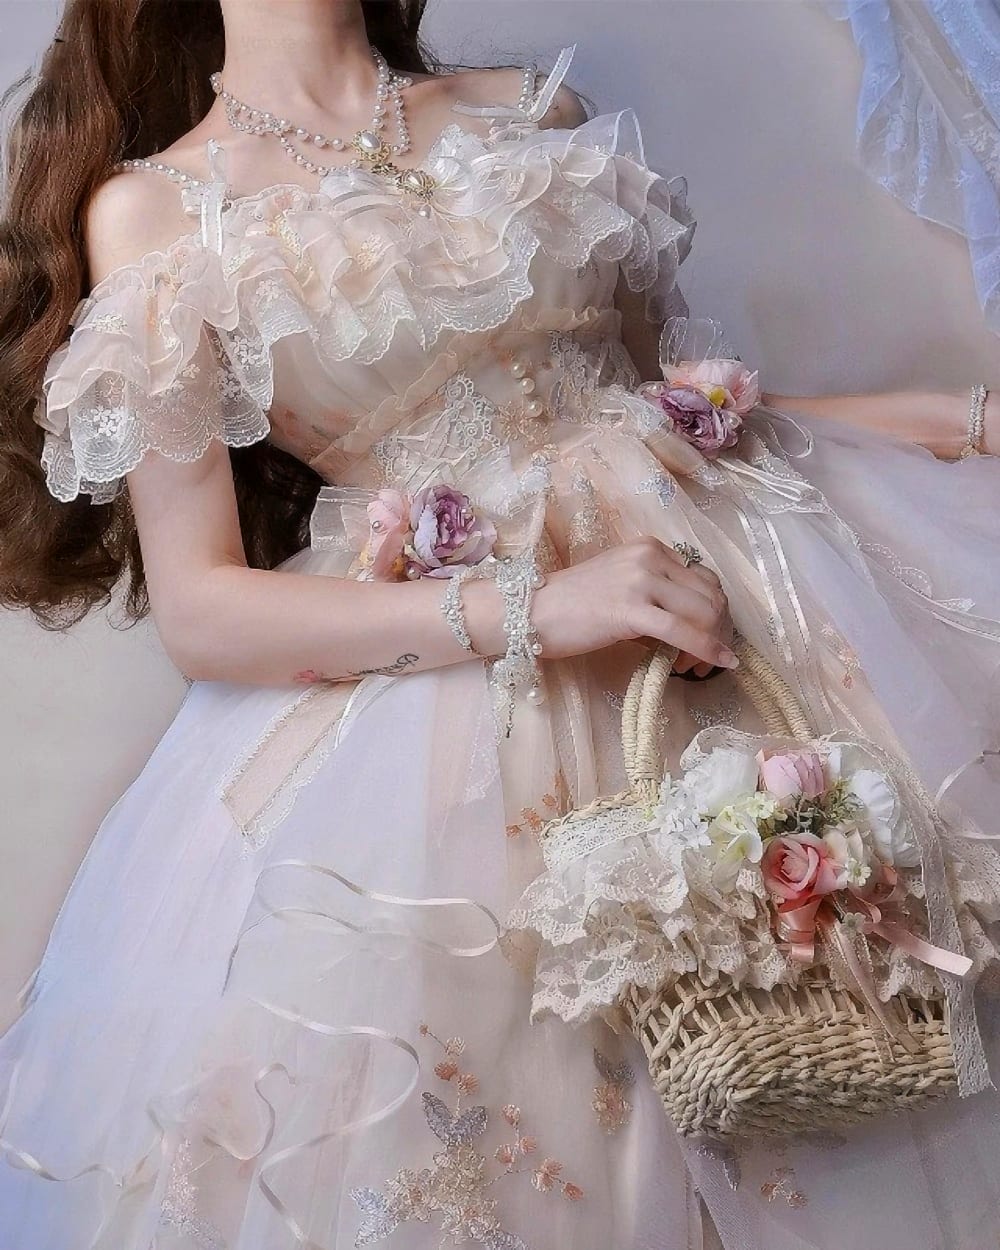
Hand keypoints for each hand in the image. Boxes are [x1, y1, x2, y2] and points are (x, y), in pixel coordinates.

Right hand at [528, 537, 736, 671]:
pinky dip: (706, 650)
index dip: (715, 613)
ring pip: (704, 612)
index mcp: (650, 548)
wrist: (531, 612)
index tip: (709, 639)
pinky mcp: (631, 608)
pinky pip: (682, 631)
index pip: (705, 579)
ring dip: (711, 644)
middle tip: (708, 660)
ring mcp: (641, 580)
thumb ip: (657, 594)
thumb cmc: (572, 605)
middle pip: (711, 595)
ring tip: (700, 667)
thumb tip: (694, 625)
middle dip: (718, 631)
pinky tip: (717, 663)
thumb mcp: (622, 585)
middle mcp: (650, 557)